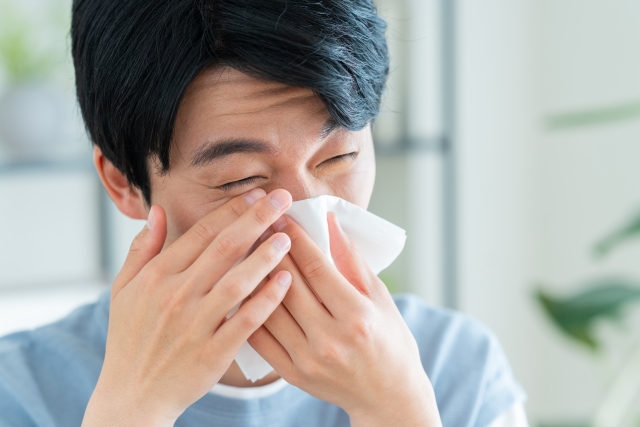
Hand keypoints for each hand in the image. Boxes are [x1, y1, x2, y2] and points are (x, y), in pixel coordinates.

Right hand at [82, 189, 293, 426]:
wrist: (133, 394)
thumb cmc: (130, 339)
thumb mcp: (123, 290)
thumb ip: (142, 249)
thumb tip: (158, 212)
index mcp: (157, 276)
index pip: (201, 233)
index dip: (231, 210)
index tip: (256, 194)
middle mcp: (176, 295)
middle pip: (224, 248)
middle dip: (256, 219)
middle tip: (282, 199)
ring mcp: (195, 324)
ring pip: (238, 281)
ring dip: (266, 256)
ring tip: (288, 237)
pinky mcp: (213, 352)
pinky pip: (246, 320)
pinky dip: (267, 299)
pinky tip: (286, 281)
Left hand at [249, 213, 441, 426]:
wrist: (387, 397)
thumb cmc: (390, 342)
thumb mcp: (380, 298)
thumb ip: (352, 261)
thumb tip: (330, 222)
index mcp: (357, 316)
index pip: (317, 267)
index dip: (296, 238)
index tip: (282, 217)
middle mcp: (331, 339)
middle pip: (289, 284)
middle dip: (270, 249)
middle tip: (257, 225)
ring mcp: (308, 360)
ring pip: (269, 309)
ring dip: (254, 277)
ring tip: (245, 252)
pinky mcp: (293, 374)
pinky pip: (261, 338)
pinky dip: (249, 311)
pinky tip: (242, 289)